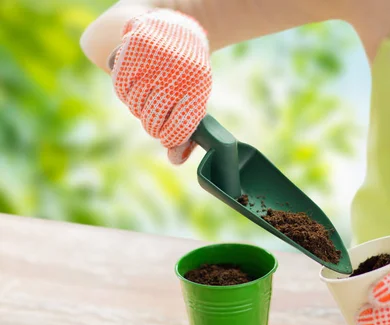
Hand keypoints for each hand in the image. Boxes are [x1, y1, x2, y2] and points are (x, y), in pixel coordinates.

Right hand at [111, 9, 211, 163]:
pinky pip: (120, 88)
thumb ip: (185, 132)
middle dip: (153, 125)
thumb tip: (174, 161)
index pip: (179, 129)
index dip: (170, 139)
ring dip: (138, 108)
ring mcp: (153, 61)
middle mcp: (176, 73)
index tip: (168, 137)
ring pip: (134, 106)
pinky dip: (125, 92)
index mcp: (197, 87)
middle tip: (156, 116)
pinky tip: (135, 85)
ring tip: (147, 95)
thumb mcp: (195, 99)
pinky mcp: (133, 50)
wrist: (178, 27)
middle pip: (153, 121)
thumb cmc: (188, 74)